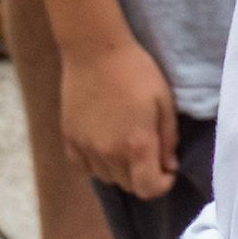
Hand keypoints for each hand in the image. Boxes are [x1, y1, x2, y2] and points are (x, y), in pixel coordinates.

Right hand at [60, 23, 179, 195]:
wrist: (95, 49)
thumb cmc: (136, 70)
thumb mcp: (164, 101)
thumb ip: (169, 138)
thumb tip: (169, 165)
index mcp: (136, 145)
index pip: (148, 189)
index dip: (162, 184)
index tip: (167, 170)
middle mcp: (109, 153)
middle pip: (128, 186)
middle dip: (143, 176)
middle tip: (149, 153)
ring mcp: (85, 147)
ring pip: (106, 178)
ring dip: (120, 170)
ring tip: (125, 146)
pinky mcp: (69, 138)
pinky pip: (83, 167)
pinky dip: (96, 163)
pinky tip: (103, 145)